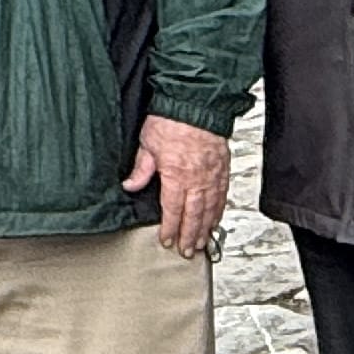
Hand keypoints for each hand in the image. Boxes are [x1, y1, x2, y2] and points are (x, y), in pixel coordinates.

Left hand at [124, 115, 228, 257]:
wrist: (196, 102)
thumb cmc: (172, 118)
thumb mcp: (147, 143)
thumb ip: (140, 169)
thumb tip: (130, 185)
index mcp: (177, 176)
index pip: (173, 211)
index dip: (170, 229)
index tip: (167, 240)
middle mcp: (197, 179)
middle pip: (194, 216)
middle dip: (189, 236)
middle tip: (187, 251)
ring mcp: (213, 174)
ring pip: (210, 209)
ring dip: (205, 228)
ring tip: (201, 243)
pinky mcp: (223, 167)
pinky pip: (223, 195)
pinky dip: (219, 210)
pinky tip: (216, 219)